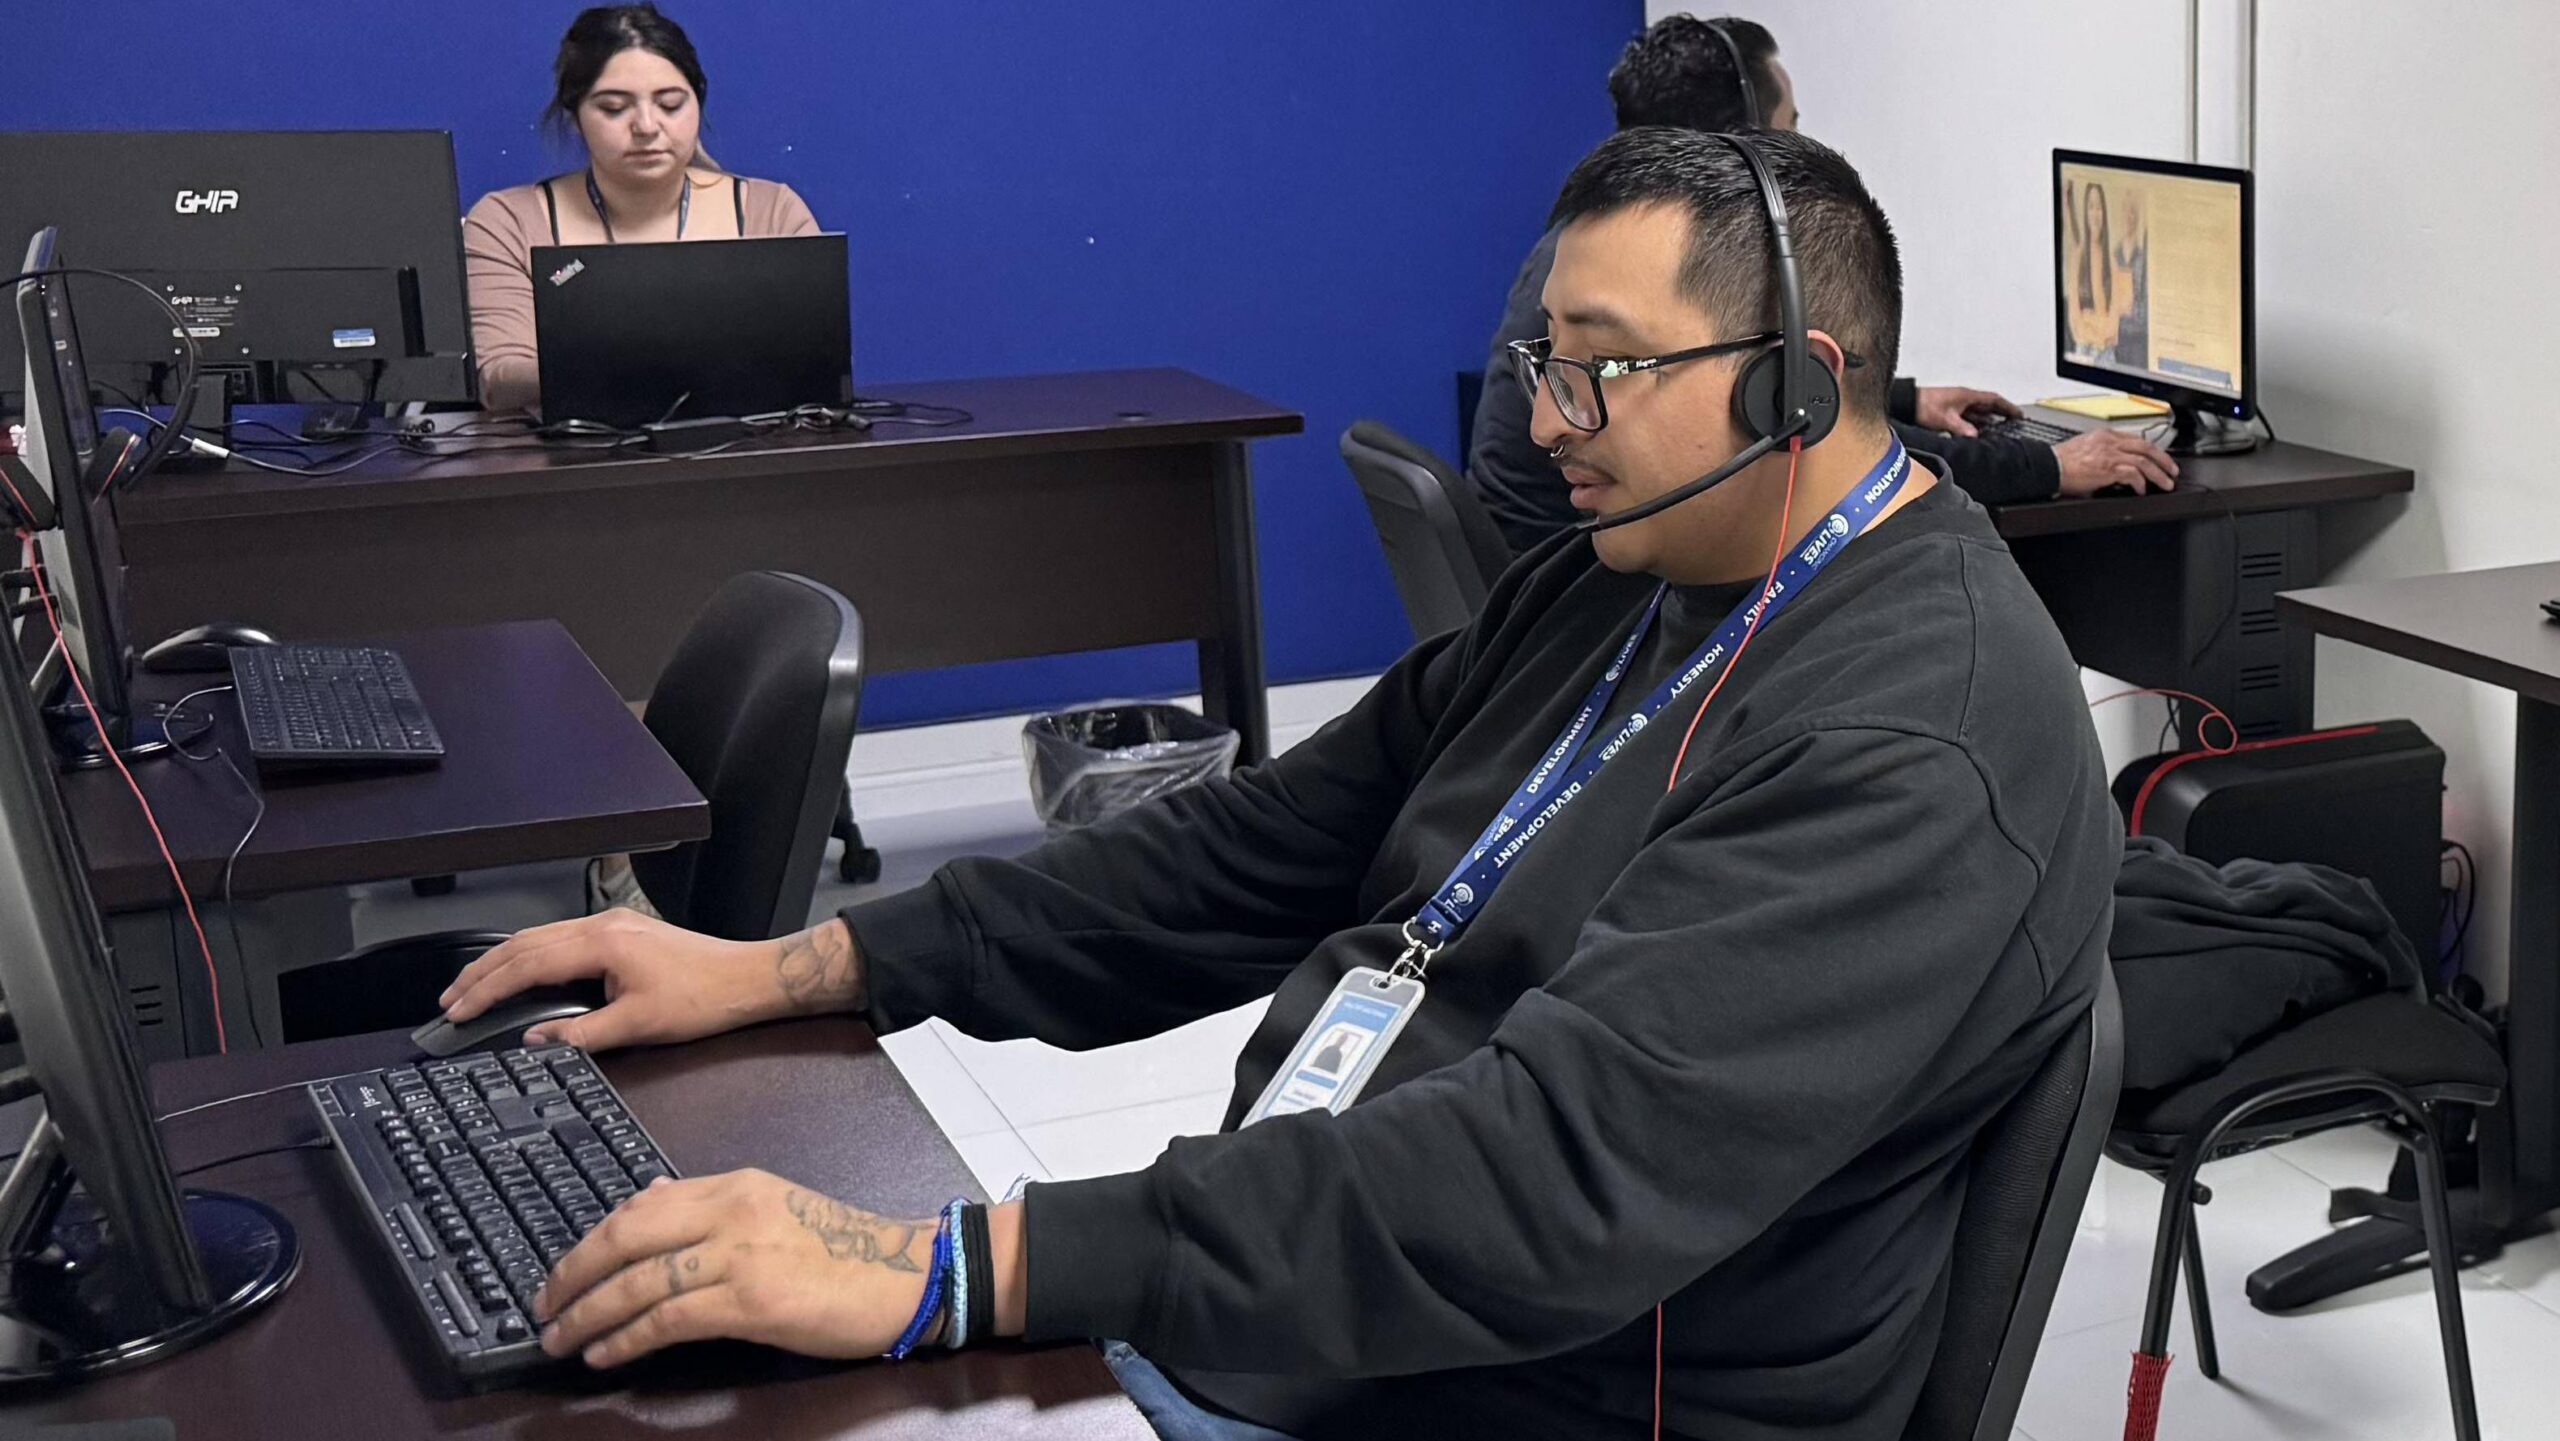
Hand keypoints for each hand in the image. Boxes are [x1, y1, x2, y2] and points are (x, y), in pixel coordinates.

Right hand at [436, 912, 864, 1052]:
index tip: (458, 1010)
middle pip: (524, 945)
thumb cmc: (703, 999)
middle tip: (450, 998)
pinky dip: (532, 955)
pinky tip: (523, 970)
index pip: (525, 965)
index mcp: (600, 944)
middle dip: (482, 972)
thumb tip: (535, 1040)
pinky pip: (562, 938)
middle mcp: (601, 926)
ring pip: (541, 937)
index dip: (486, 990)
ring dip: (504, 961)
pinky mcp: (623, 931)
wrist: (747, 978)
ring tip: (474, 985)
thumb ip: (580, 1035)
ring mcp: (612, 925)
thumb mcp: (638, 1026)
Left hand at [532, 1170, 935, 1367]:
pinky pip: (669, 1318)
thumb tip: (648, 1203)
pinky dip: (627, 1337)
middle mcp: (732, 1210)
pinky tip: (605, 1352)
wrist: (907, 1274)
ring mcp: (741, 1254)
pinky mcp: (752, 1300)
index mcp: (736, 1185)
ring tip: (560, 1337)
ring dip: (588, 1313)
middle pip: (626, 1235)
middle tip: (543, 1304)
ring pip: (639, 1280)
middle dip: (573, 1272)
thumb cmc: (846, 1250)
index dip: (590, 1238)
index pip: (641, 1204)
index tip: (563, 1268)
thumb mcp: (773, 1207)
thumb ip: (712, 1207)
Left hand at [1913, 385, 2019, 436]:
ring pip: (1978, 413)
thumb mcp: (1945, 419)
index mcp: (1967, 395)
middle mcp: (1964, 399)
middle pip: (1988, 406)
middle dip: (2001, 414)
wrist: (1906, 404)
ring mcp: (1957, 405)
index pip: (1993, 399)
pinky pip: (1968, 418)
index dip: (2007, 406)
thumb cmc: (1924, 406)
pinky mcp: (1950, 412)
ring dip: (1988, 420)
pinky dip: (1975, 424)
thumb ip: (1961, 428)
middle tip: (2013, 423)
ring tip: (1999, 431)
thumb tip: (1975, 436)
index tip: (2018, 414)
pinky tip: (1977, 433)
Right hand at [2053, 427, 2179, 496]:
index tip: (2156, 458)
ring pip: (2145, 460)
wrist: (2049, 467)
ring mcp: (2110, 454)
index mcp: (2104, 435)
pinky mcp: (2109, 468)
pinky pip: (2133, 474)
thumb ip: (2101, 452)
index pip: (2134, 438)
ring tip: (2166, 483)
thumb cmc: (2060, 462)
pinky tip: (2141, 490)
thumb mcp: (2083, 448)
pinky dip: (2141, 483)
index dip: (2150, 450)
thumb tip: (2113, 467)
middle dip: (2163, 459)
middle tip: (2171, 470)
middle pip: (2146, 446)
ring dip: (2158, 473)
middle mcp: (2110, 441)